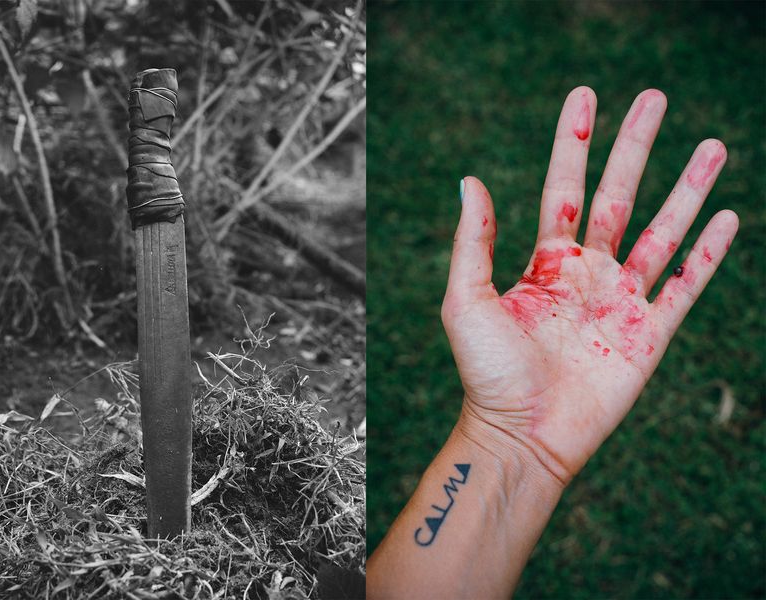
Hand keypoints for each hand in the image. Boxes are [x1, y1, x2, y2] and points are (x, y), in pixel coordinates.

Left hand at [442, 87, 737, 485]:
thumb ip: (473, 242)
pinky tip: (726, 216)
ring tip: (712, 146)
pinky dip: (708, 253)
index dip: (574, 141)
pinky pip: (685, 285)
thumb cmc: (486, 373)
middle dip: (635, 147)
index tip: (585, 96)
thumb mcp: (467, 301)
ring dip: (686, 190)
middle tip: (655, 99)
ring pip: (661, 231)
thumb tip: (469, 179)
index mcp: (544, 261)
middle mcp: (586, 273)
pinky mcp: (649, 334)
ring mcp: (621, 300)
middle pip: (618, 195)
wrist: (521, 434)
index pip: (563, 187)